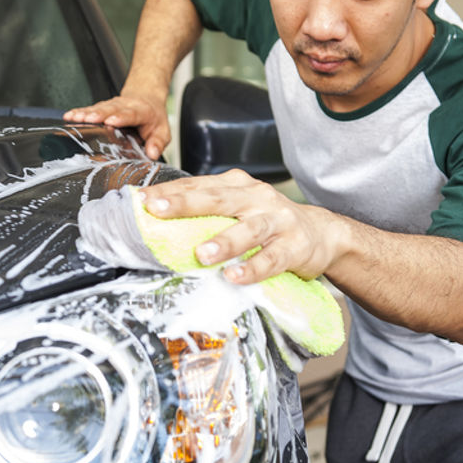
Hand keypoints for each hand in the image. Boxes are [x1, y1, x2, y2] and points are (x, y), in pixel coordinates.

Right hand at [64, 93, 169, 159]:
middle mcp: (125, 106)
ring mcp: (112, 106)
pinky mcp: (102, 108)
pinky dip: (79, 112)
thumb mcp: (162, 131)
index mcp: (141, 112)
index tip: (112, 121)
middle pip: (110, 109)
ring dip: (86, 113)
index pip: (131, 114)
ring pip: (98, 108)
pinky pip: (90, 110)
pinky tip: (69, 116)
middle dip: (99, 114)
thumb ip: (158, 143)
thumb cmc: (152, 118)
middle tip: (89, 119)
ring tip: (75, 118)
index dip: (121, 117)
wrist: (145, 98)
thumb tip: (152, 153)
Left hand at [139, 169, 341, 284]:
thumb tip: (157, 220)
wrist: (322, 234)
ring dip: (224, 242)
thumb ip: (206, 212)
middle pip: (218, 199)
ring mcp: (276, 221)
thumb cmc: (268, 222)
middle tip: (157, 210)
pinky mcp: (294, 246)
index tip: (141, 199)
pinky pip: (271, 258)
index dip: (169, 192)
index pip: (198, 185)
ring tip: (201, 254)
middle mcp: (255, 197)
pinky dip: (253, 267)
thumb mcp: (239, 208)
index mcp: (237, 186)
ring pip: (248, 229)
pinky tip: (235, 276)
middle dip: (185, 204)